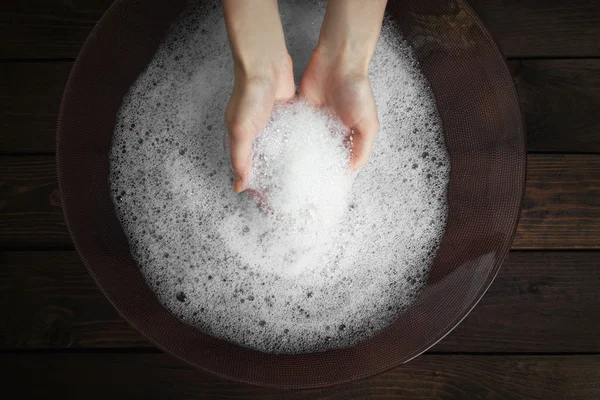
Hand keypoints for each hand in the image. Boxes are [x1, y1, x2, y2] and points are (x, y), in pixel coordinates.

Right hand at [222, 0, 294, 191]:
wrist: (265, 65)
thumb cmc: (248, 95)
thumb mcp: (240, 130)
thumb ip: (240, 158)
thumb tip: (240, 186)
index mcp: (243, 141)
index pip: (250, 170)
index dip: (259, 185)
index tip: (270, 201)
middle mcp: (259, 136)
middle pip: (269, 163)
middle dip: (279, 178)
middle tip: (294, 196)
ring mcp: (276, 126)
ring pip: (285, 151)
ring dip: (294, 163)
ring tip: (307, 181)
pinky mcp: (291, 116)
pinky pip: (297, 135)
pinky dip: (303, 145)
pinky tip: (314, 157)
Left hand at [300, 0, 386, 170]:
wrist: (338, 62)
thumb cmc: (357, 91)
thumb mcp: (367, 125)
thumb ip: (362, 149)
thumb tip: (352, 171)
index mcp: (348, 136)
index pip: (339, 160)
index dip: (332, 172)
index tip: (323, 187)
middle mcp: (330, 131)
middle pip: (319, 154)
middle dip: (312, 167)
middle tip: (301, 185)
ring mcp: (314, 122)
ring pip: (303, 144)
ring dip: (297, 156)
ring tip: (286, 173)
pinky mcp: (300, 112)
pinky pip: (292, 129)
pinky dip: (287, 139)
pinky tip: (279, 153)